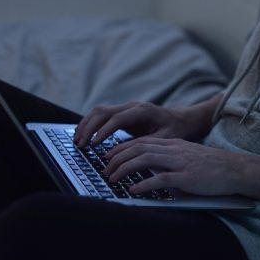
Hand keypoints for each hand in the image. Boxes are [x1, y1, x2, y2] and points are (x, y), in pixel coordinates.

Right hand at [74, 100, 213, 147]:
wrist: (182, 119)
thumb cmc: (176, 130)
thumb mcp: (164, 139)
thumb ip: (145, 144)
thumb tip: (124, 153)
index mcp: (142, 111)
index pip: (117, 118)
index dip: (104, 131)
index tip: (94, 144)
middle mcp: (132, 106)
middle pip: (103, 111)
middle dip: (89, 127)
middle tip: (80, 145)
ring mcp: (126, 108)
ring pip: (99, 111)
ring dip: (86, 125)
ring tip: (77, 141)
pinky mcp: (123, 113)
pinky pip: (102, 115)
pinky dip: (90, 124)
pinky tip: (84, 136)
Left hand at [103, 137, 242, 196]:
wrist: (235, 169)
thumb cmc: (213, 166)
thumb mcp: (189, 157)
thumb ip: (171, 160)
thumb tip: (152, 170)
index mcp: (174, 144)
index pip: (142, 141)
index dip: (122, 148)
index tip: (109, 156)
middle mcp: (174, 150)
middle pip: (139, 148)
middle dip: (118, 157)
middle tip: (105, 168)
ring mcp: (180, 162)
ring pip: (145, 160)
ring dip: (125, 169)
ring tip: (113, 178)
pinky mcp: (186, 177)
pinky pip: (161, 179)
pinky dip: (144, 183)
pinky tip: (134, 189)